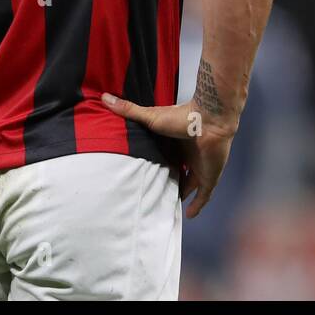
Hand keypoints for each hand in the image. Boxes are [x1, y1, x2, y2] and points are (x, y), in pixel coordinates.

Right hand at [102, 93, 234, 217]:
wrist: (209, 120)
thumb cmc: (181, 117)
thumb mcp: (150, 117)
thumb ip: (129, 110)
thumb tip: (104, 98)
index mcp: (175, 144)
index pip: (164, 159)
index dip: (156, 167)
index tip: (143, 176)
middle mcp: (187, 156)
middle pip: (176, 173)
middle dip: (167, 182)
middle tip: (151, 195)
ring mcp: (199, 168)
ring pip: (188, 186)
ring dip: (179, 195)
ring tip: (165, 207)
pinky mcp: (209, 178)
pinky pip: (203, 196)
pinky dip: (196, 206)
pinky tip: (188, 216)